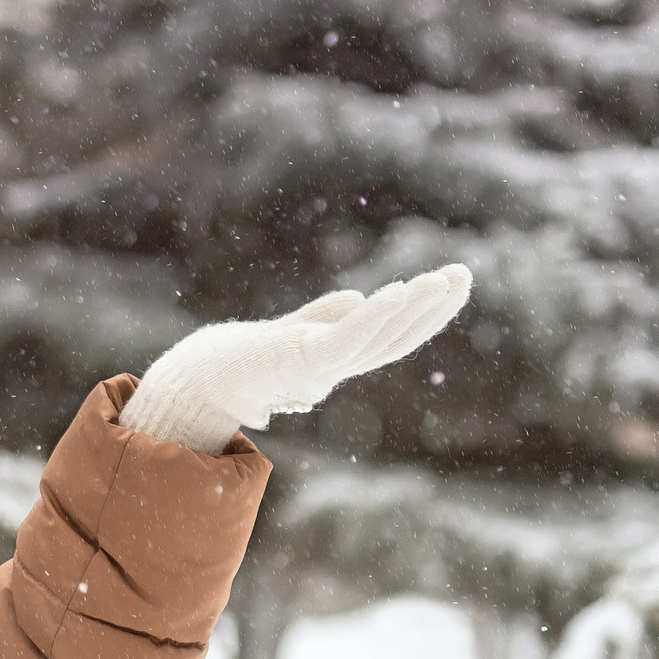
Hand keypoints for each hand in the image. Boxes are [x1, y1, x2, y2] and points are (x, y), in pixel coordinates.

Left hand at [118, 264, 472, 452]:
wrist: (193, 384)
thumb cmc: (233, 361)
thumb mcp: (286, 332)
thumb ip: (319, 318)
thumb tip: (356, 298)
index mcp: (333, 365)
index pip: (387, 339)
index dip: (421, 315)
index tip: (449, 284)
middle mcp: (332, 373)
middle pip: (393, 340)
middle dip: (432, 309)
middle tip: (465, 274)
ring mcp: (319, 372)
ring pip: (378, 341)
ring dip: (416, 308)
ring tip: (448, 279)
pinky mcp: (301, 365)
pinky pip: (346, 341)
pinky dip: (374, 317)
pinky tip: (399, 290)